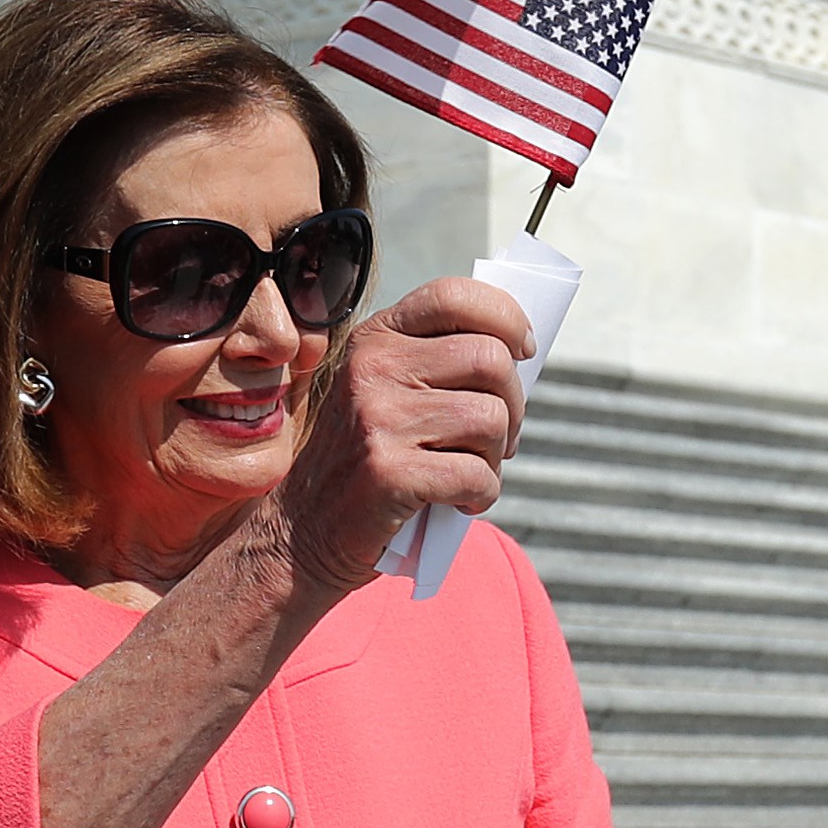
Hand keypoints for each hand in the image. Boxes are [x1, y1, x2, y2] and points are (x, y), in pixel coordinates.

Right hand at [272, 277, 531, 592]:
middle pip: (490, 360)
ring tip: (472, 471)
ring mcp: (376, 418)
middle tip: (498, 437)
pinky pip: (476, 475)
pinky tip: (460, 502)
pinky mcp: (387, 472)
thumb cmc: (366, 461)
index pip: (453, 296)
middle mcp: (372, 368)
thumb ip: (434, 365)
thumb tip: (520, 356)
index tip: (524, 350)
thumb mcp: (383, 393)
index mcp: (375, 340)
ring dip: (496, 455)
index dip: (506, 318)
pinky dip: (482, 495)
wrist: (304, 531)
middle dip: (514, 404)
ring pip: (490, 418)